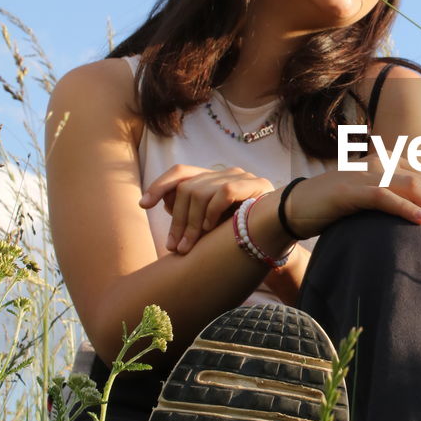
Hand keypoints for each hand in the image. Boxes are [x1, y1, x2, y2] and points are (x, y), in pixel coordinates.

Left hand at [139, 164, 273, 253]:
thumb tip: (163, 204)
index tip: (143, 205)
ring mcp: (241, 176)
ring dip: (191, 223)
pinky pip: (224, 193)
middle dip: (177, 220)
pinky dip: (212, 212)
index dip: (160, 185)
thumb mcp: (209, 224)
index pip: (181, 172)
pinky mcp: (256, 185)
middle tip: (174, 247)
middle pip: (187, 188)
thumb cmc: (239, 233)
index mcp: (212, 179)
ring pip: (201, 192)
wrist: (276, 238)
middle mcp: (224, 173)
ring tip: (188, 246)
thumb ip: (189, 212)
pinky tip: (210, 230)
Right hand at [274, 164, 420, 241]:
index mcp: (386, 162)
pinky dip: (406, 208)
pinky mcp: (351, 191)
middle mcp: (380, 163)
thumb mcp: (370, 200)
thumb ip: (392, 201)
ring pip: (412, 187)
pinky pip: (384, 197)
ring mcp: (366, 175)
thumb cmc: (335, 207)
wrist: (296, 206)